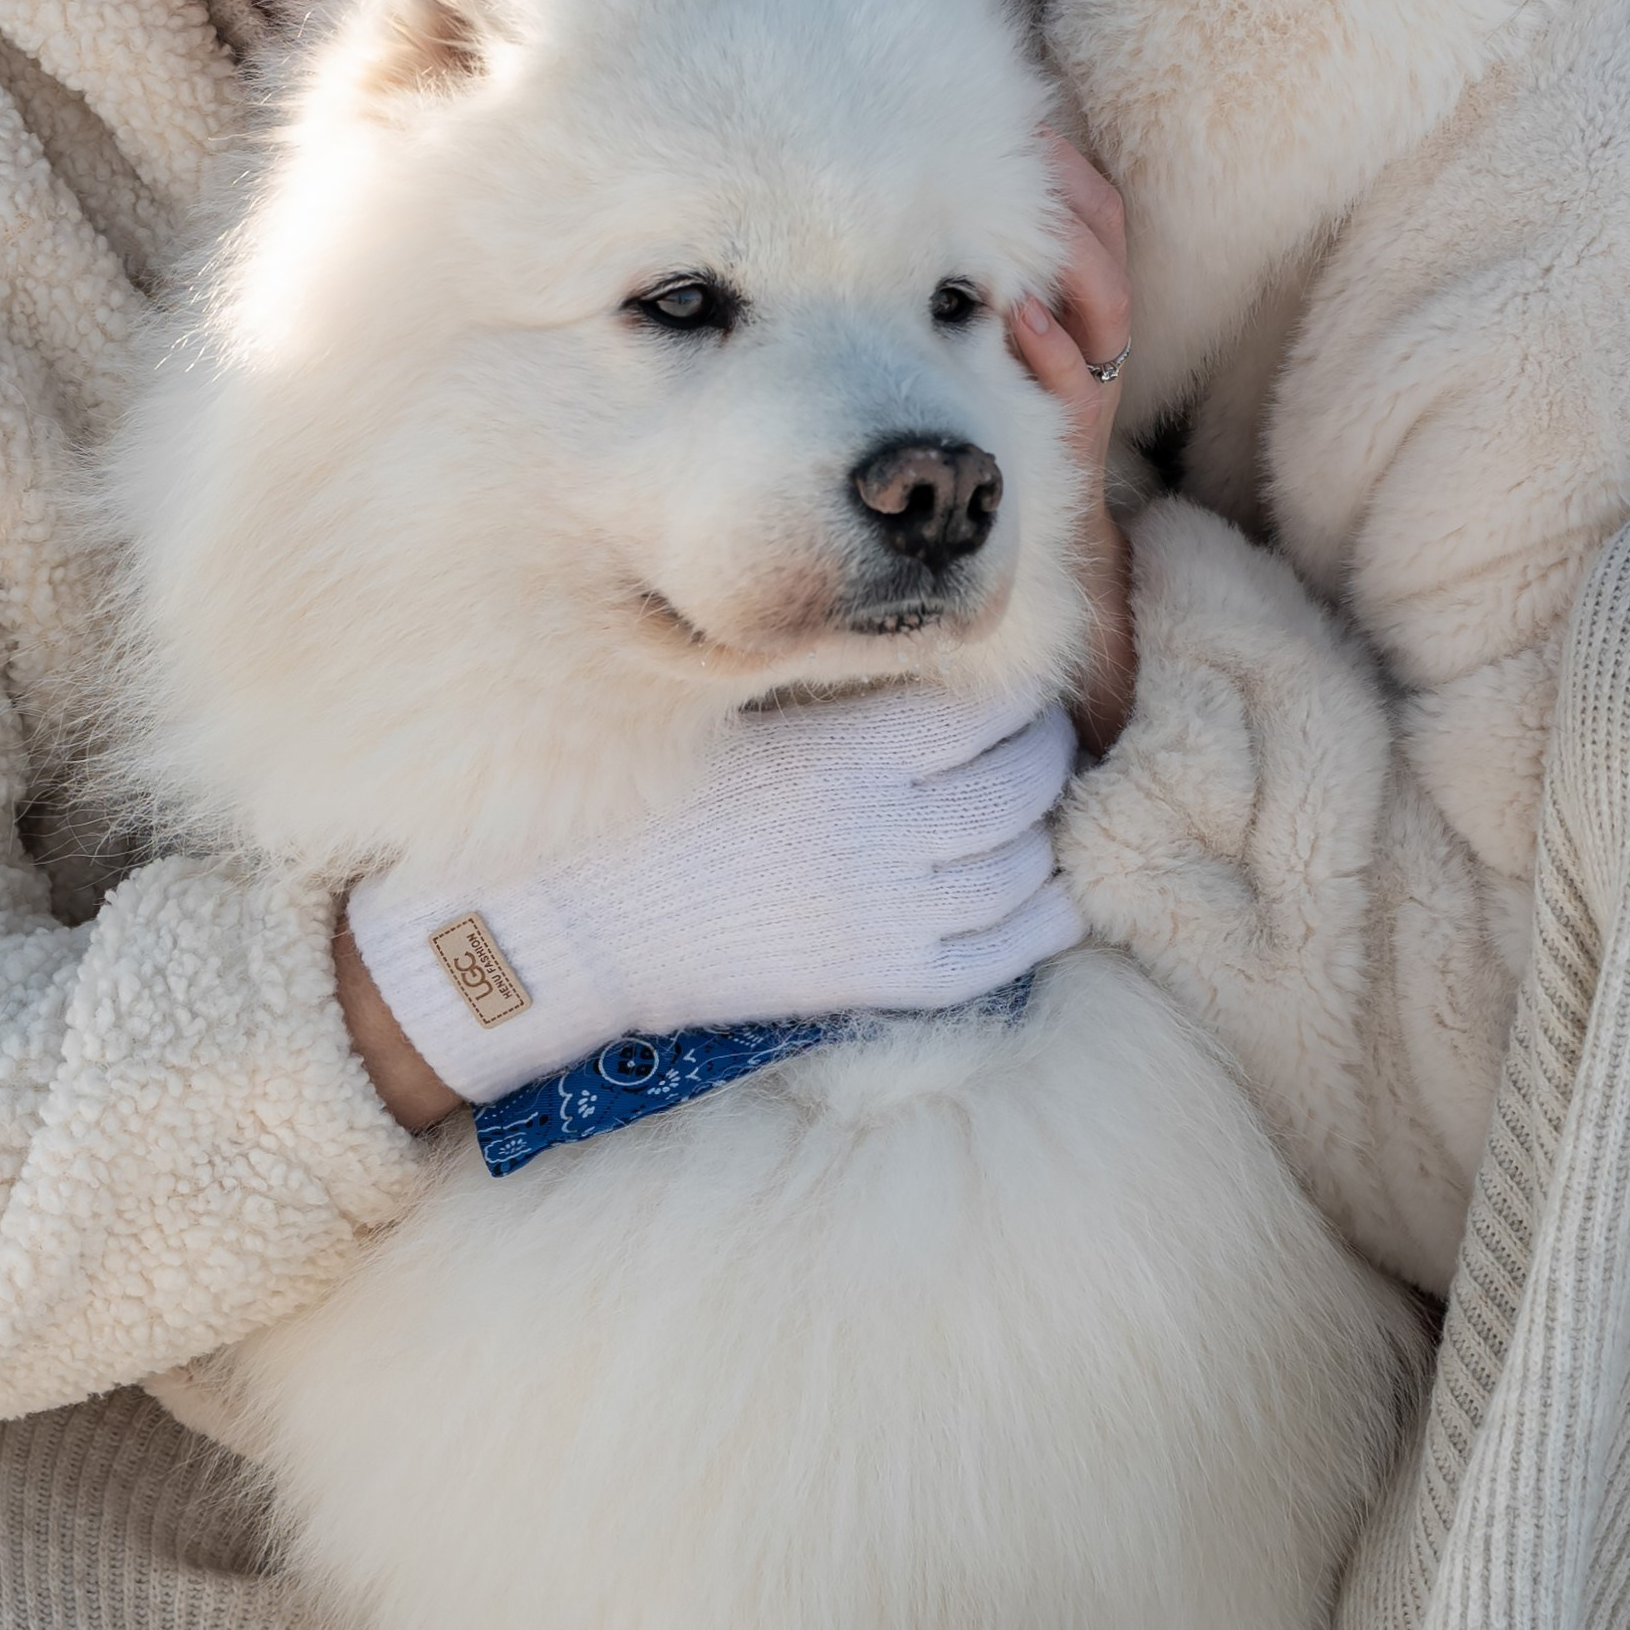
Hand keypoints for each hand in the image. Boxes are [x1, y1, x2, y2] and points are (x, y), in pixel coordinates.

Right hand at [343, 683, 1085, 1109]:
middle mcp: (884, 830)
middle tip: (1039, 740)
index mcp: (847, 751)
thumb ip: (830, 688)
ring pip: (1020, 869)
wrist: (582, 925)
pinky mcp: (881, 980)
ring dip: (1044, 834)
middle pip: (1018, 787)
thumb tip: (911, 649)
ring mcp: (889, 912)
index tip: (1017, 686)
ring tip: (1037, 810)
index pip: (987, 714)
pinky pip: (999, 955)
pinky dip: (1041, 918)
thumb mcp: (736, 713)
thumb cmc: (648, 801)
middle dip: (1045, 758)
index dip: (1022, 698)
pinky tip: (1047, 893)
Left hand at [1006, 133, 1130, 481]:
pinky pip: (1079, 377)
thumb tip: (941, 193)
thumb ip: (992, 265)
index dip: (1060, 159)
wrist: (1041, 496)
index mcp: (1088, 286)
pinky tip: (1020, 315)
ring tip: (1025, 220)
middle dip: (1065, 186)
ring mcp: (1098, 370)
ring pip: (1108, 298)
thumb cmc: (1013, 394)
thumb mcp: (1004, 320)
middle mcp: (1102, 321)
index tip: (1014, 118)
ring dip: (1067, 255)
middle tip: (1017, 149)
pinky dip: (1052, 344)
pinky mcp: (1080, 421)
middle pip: (1107, 234)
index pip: (1094, 204)